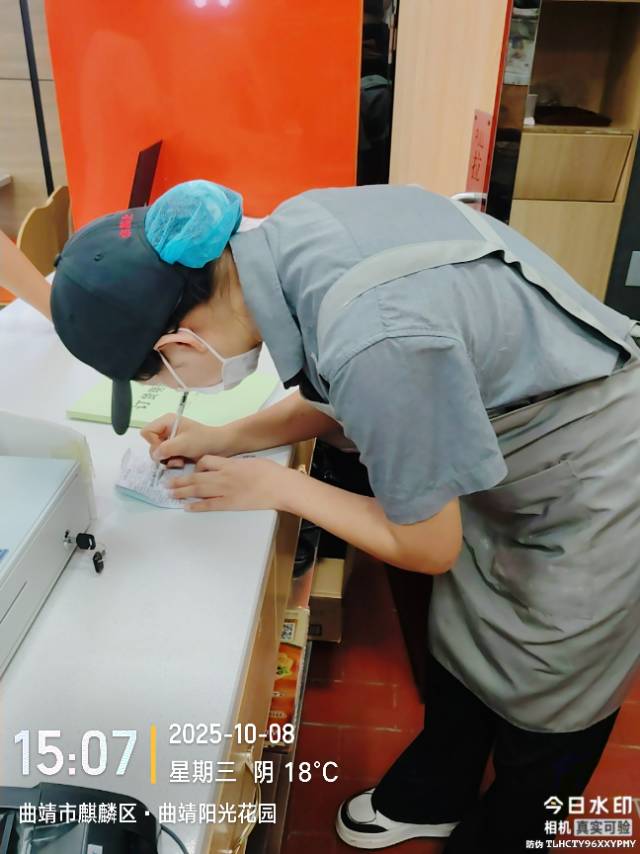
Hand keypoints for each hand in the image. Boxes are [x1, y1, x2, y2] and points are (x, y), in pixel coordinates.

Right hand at [141, 414, 231, 468]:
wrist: (221, 446)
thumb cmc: (204, 440)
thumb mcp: (184, 443)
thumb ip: (167, 448)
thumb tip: (155, 455)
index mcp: (167, 421)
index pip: (147, 432)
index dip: (153, 442)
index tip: (165, 448)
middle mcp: (166, 429)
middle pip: (151, 444)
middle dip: (162, 454)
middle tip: (175, 457)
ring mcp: (171, 440)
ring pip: (158, 453)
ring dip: (168, 460)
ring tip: (180, 460)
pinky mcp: (176, 449)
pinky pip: (166, 458)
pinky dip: (173, 462)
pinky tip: (183, 462)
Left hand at [169, 455, 286, 511]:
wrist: (280, 486)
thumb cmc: (270, 472)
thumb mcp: (252, 461)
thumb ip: (238, 464)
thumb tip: (231, 468)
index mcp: (229, 463)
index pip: (205, 461)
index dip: (197, 466)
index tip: (193, 470)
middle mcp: (223, 476)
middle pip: (196, 478)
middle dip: (180, 481)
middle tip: (167, 484)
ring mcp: (225, 491)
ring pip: (198, 491)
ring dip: (182, 493)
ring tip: (171, 494)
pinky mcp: (230, 504)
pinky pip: (209, 505)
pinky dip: (196, 506)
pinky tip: (187, 507)